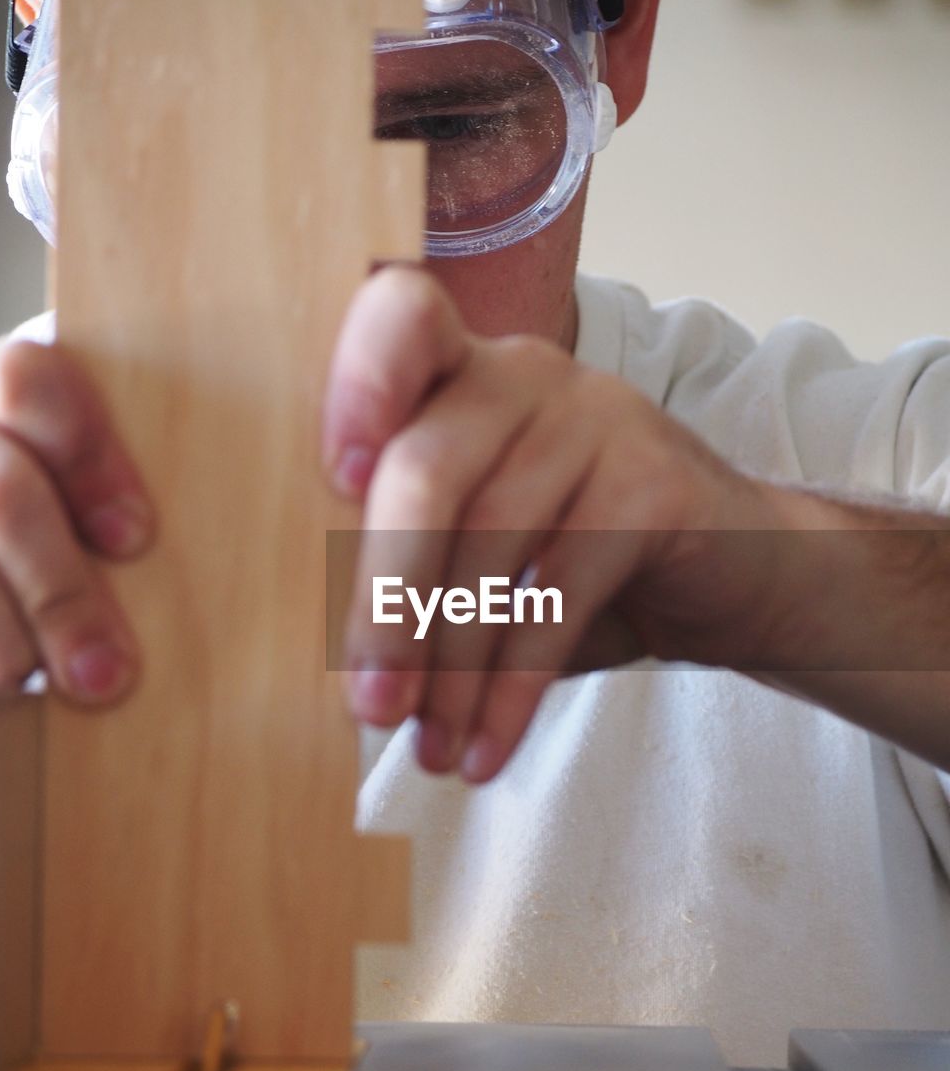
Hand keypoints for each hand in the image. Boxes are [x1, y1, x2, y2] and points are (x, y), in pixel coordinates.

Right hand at [0, 336, 152, 702]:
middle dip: (55, 588)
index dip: (87, 458)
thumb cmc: (72, 505)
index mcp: (8, 390)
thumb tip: (285, 529)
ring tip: (26, 689)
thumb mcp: (97, 481)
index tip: (136, 539)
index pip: (31, 385)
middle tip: (109, 677)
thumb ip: (147, 491)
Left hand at [324, 268, 791, 782]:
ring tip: (431, 748)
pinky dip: (515, 684)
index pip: (399, 321)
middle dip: (388, 599)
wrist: (736, 571)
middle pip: (429, 466)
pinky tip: (488, 744)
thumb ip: (416, 572)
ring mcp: (598, 415)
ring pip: (494, 542)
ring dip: (452, 667)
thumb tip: (349, 677)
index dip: (358, 382)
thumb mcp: (483, 554)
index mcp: (462, 375)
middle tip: (371, 705)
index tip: (334, 481)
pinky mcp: (656, 479)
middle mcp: (525, 374)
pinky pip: (561, 591)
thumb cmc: (580, 563)